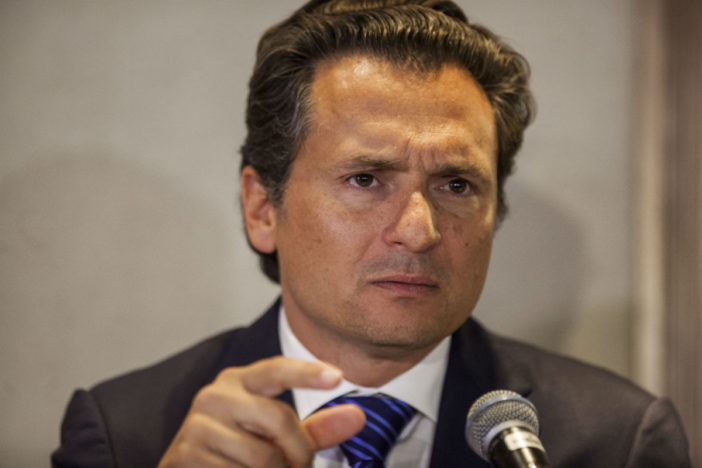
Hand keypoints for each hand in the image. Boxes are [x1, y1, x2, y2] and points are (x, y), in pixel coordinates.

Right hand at [157, 356, 364, 466]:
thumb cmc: (239, 452)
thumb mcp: (279, 438)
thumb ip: (316, 428)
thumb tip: (357, 416)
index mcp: (239, 381)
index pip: (276, 369)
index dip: (307, 373)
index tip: (337, 376)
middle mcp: (215, 395)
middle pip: (278, 419)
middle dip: (299, 452)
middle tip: (299, 466)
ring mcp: (197, 425)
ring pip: (260, 456)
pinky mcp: (184, 455)